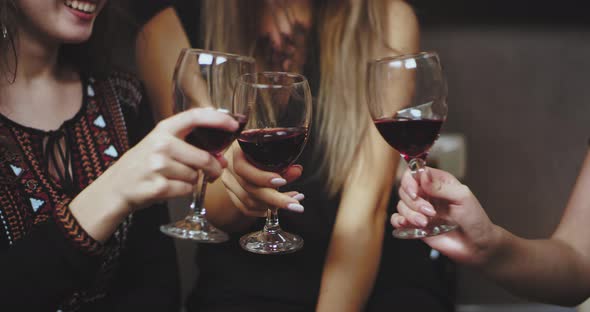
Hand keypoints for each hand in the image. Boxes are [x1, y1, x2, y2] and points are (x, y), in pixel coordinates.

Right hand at [91, 108, 237, 212]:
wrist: (116, 187)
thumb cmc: (143, 165)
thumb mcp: (160, 145)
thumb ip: (190, 146)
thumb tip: (221, 158)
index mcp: (163, 129)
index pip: (195, 117)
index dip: (217, 119)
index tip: (233, 125)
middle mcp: (161, 144)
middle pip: (204, 157)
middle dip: (214, 168)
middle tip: (214, 172)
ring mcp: (158, 166)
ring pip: (195, 176)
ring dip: (192, 181)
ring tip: (175, 178)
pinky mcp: (158, 186)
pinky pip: (187, 190)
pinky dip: (183, 192)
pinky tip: (170, 188)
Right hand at [222, 146, 304, 216]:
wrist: (249, 149)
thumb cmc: (263, 145)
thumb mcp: (271, 147)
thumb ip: (282, 160)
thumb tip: (296, 171)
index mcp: (236, 151)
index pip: (243, 168)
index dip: (262, 177)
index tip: (282, 181)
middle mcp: (229, 168)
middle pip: (249, 189)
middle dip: (275, 199)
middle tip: (296, 205)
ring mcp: (230, 183)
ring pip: (249, 202)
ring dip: (273, 205)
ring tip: (294, 201)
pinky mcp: (233, 194)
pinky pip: (247, 208)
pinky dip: (265, 210)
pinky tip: (279, 206)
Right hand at [391, 167, 500, 265]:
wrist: (477, 245)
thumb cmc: (475, 219)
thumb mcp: (463, 197)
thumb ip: (441, 187)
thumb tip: (423, 175)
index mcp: (437, 182)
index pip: (414, 173)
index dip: (410, 181)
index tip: (415, 192)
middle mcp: (426, 194)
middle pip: (404, 189)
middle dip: (414, 202)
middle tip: (430, 212)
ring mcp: (419, 209)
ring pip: (401, 205)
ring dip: (410, 214)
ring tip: (426, 223)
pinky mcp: (415, 224)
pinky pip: (397, 219)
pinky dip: (399, 221)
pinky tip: (407, 224)